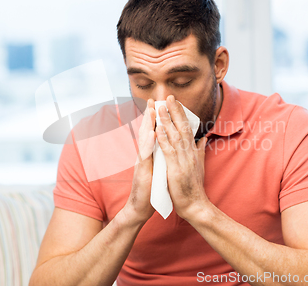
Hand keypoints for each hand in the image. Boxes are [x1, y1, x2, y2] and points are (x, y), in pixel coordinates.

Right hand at [122, 99, 155, 224]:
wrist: (140, 207)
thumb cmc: (151, 188)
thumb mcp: (158, 169)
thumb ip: (161, 157)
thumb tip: (167, 148)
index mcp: (150, 154)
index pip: (153, 133)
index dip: (156, 119)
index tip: (161, 104)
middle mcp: (144, 155)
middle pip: (146, 132)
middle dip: (149, 116)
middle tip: (153, 100)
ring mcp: (142, 162)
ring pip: (144, 140)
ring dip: (148, 125)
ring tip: (152, 110)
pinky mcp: (142, 171)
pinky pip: (145, 155)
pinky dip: (148, 144)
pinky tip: (152, 134)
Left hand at [155, 95, 209, 220]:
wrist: (196, 206)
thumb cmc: (194, 187)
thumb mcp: (199, 166)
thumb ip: (200, 151)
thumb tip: (202, 138)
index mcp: (192, 151)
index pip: (186, 128)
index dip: (180, 114)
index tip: (174, 101)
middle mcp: (189, 153)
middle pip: (182, 127)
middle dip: (175, 111)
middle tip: (168, 96)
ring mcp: (183, 160)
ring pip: (175, 136)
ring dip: (167, 121)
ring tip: (161, 107)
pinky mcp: (176, 169)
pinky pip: (169, 151)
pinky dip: (163, 139)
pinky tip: (158, 129)